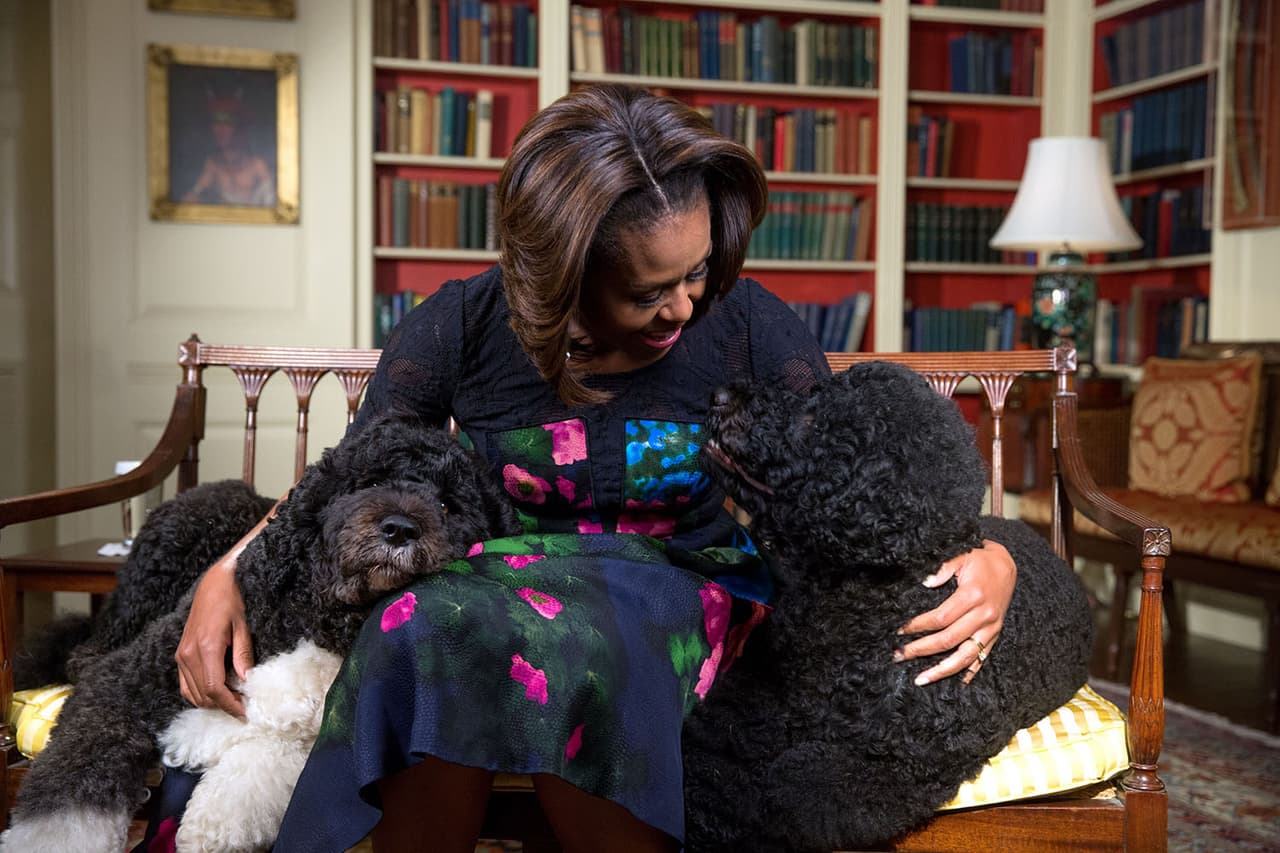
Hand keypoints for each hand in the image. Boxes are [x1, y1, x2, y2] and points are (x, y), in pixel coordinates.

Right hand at [175, 556, 253, 716]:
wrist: (213, 583)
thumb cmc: (231, 600)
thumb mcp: (243, 625)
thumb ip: (243, 654)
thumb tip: (247, 680)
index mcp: (205, 647)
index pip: (214, 689)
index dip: (230, 704)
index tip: (245, 712)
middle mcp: (188, 654)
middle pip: (203, 695)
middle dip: (223, 706)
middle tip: (244, 706)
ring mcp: (181, 655)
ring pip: (192, 694)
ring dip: (212, 702)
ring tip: (234, 700)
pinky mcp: (180, 654)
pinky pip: (185, 685)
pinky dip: (199, 694)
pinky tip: (218, 692)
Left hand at [896, 539, 1015, 685]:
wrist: (1008, 565)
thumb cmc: (981, 559)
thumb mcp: (962, 555)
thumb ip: (943, 568)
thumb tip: (926, 582)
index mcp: (972, 596)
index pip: (940, 618)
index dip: (918, 626)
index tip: (899, 631)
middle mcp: (984, 616)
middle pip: (948, 640)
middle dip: (921, 650)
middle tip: (899, 656)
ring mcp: (991, 628)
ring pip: (965, 656)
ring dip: (942, 670)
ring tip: (921, 679)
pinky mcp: (995, 634)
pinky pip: (983, 658)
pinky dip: (970, 672)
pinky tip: (958, 683)